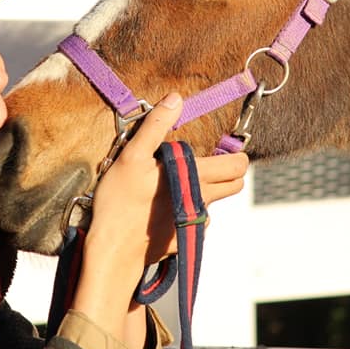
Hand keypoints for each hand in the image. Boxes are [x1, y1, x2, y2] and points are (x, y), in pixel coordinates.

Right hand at [69, 92, 247, 347]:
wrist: (112, 249)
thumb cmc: (120, 201)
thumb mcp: (132, 156)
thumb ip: (155, 126)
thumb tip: (176, 99)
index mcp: (195, 177)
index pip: (238, 167)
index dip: (235, 155)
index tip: (220, 149)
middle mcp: (201, 201)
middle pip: (234, 186)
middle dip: (228, 172)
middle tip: (204, 163)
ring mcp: (193, 223)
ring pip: (213, 202)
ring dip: (204, 191)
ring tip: (177, 182)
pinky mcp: (183, 239)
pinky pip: (195, 221)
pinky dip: (187, 211)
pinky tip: (164, 207)